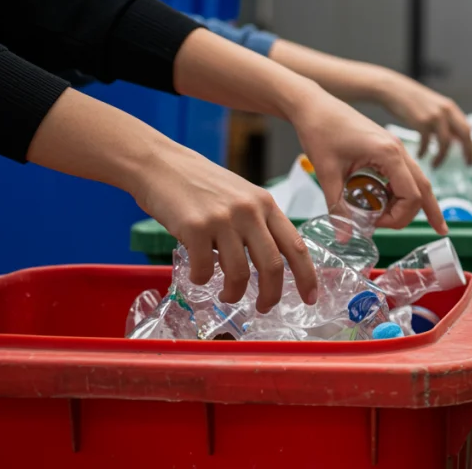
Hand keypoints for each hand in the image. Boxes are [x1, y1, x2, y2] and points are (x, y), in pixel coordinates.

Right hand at [130, 143, 317, 313]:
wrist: (160, 163)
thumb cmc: (200, 183)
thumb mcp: (242, 196)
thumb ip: (258, 223)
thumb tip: (271, 262)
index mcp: (266, 204)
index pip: (296, 246)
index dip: (306, 276)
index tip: (311, 298)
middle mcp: (249, 211)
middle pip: (272, 265)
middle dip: (271, 295)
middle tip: (264, 307)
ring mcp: (222, 219)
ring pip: (239, 273)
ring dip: (234, 293)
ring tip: (228, 296)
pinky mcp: (194, 228)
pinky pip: (204, 269)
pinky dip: (202, 280)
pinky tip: (198, 276)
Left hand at [291, 91, 447, 233]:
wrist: (314, 105)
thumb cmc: (321, 131)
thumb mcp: (327, 173)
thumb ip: (337, 207)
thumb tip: (344, 236)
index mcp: (388, 154)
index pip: (412, 195)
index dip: (398, 217)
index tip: (374, 223)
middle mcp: (398, 150)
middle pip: (423, 189)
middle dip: (419, 214)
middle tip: (402, 231)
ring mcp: (396, 148)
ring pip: (417, 181)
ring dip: (411, 203)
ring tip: (395, 221)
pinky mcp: (388, 148)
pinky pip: (405, 174)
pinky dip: (401, 191)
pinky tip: (387, 202)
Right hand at [379, 74, 471, 167]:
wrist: (392, 89)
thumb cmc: (411, 101)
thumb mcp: (433, 108)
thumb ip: (445, 122)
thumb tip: (456, 140)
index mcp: (450, 107)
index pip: (467, 128)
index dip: (471, 145)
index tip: (470, 159)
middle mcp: (446, 111)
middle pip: (465, 134)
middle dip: (468, 151)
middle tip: (468, 165)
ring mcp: (434, 116)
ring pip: (446, 142)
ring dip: (441, 157)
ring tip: (435, 165)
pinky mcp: (421, 121)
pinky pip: (427, 142)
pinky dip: (424, 151)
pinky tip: (420, 155)